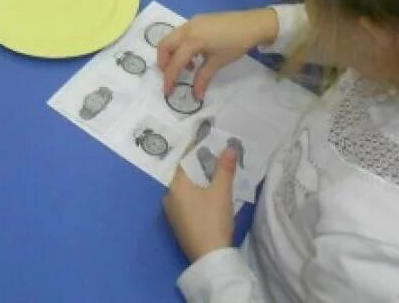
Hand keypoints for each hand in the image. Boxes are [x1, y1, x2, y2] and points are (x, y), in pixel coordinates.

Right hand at [157, 9, 277, 96]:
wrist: (252, 24)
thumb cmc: (235, 44)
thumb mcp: (218, 63)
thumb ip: (203, 78)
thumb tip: (196, 96)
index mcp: (192, 40)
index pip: (175, 62)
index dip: (170, 79)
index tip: (168, 92)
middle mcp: (187, 28)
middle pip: (164, 45)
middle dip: (164, 63)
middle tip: (171, 76)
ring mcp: (191, 22)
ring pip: (171, 38)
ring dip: (172, 54)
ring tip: (188, 67)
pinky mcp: (197, 19)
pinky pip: (181, 33)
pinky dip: (181, 45)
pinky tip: (195, 54)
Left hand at [164, 148, 237, 262]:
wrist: (210, 257)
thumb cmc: (213, 220)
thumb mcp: (222, 192)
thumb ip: (225, 168)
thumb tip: (229, 147)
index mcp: (176, 185)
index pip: (186, 161)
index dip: (198, 150)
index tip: (209, 141)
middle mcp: (169, 196)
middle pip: (185, 174)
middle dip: (201, 166)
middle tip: (217, 157)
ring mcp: (172, 212)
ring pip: (186, 189)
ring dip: (199, 181)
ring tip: (216, 175)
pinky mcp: (178, 224)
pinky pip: (186, 202)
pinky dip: (197, 195)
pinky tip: (210, 196)